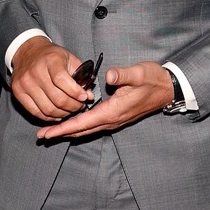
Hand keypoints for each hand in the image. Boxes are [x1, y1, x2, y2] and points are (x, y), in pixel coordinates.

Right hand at [10, 36, 93, 122]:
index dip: (75, 92)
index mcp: (50, 60)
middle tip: (79, 106)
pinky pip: (35, 112)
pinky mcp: (18, 92)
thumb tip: (88, 96)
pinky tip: (57, 113)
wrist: (28, 52)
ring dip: (62, 114)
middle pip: (57, 98)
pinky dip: (49, 116)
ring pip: (47, 108)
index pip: (62, 80)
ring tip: (69, 110)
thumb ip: (81, 76)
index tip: (84, 97)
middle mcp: (35, 71)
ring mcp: (25, 83)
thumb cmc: (52, 56)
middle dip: (73, 106)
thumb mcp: (69, 59)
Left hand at [37, 61, 174, 140]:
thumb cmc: (153, 79)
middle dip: (61, 133)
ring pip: (87, 129)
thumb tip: (108, 76)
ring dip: (69, 131)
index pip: (83, 122)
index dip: (64, 128)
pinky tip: (72, 124)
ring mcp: (115, 120)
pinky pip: (93, 125)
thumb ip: (123, 74)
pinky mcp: (116, 116)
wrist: (168, 89)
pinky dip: (79, 127)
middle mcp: (112, 119)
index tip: (48, 133)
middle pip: (82, 130)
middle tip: (41, 136)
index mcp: (114, 110)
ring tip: (52, 132)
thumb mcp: (139, 73)